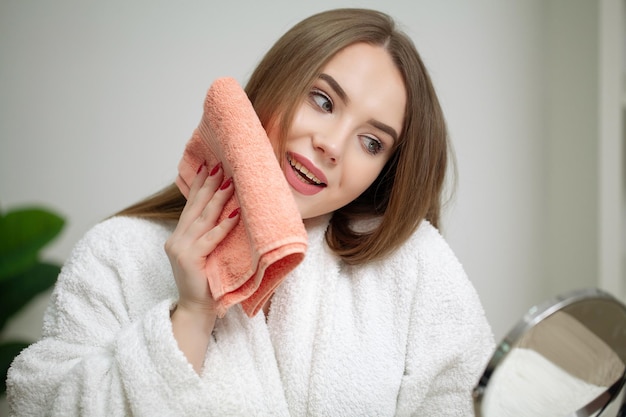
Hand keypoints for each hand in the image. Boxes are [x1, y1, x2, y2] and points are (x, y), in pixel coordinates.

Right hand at [165, 162, 239, 314]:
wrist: (198, 310)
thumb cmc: (208, 283)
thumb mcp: (207, 254)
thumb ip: (210, 234)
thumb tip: (229, 211)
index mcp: (180, 237)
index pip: (191, 206)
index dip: (200, 185)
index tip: (209, 166)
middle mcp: (177, 240)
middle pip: (195, 207)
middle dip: (209, 185)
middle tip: (221, 166)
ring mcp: (180, 249)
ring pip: (202, 219)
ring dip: (217, 199)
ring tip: (229, 182)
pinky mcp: (189, 259)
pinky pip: (210, 238)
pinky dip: (223, 226)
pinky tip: (234, 213)